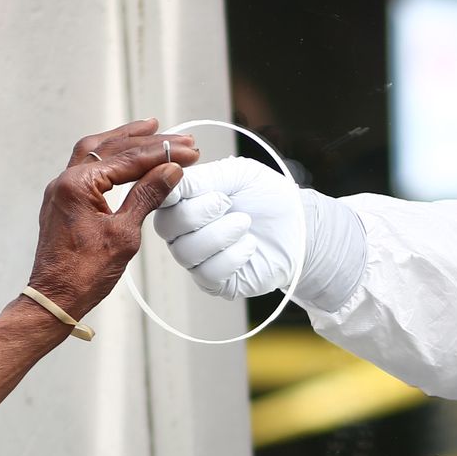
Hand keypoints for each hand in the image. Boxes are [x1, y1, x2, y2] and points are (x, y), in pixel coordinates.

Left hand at [26, 119, 198, 319]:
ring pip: (95, 152)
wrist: (54, 299)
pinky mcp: (64, 202)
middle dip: (146, 141)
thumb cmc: (83, 273)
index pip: (128, 160)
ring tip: (150, 129)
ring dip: (124, 140)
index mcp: (77, 185)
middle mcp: (65, 181)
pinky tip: (125, 158)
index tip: (188, 152)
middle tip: (178, 138)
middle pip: (110, 147)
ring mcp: (62, 191)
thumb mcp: (124, 234)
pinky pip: (88, 168)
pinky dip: (110, 158)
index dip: (162, 154)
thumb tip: (170, 170)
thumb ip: (146, 196)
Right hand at [152, 156, 301, 299]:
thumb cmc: (266, 196)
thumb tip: (171, 177)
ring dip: (220, 234)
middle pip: (166, 225)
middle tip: (228, 203)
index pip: (158, 196)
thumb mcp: (237, 174)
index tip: (190, 187)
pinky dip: (233, 256)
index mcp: (182, 200)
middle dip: (199, 212)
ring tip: (245, 223)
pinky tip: (249, 245)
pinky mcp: (213, 281)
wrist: (298, 225)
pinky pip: (208, 273)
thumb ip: (203, 176)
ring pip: (186, 251)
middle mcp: (182, 231)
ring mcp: (195, 258)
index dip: (169, 192)